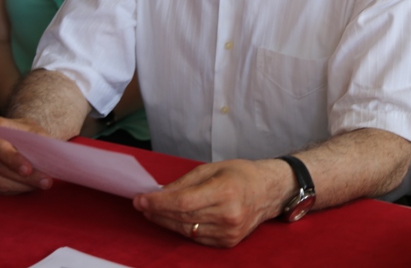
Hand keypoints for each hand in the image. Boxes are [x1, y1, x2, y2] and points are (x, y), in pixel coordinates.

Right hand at [0, 116, 53, 194]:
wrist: (11, 134)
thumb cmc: (24, 132)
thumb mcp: (34, 129)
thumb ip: (40, 141)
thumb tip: (53, 156)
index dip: (13, 160)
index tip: (28, 170)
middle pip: (0, 168)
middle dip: (25, 178)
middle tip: (46, 181)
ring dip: (22, 186)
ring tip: (41, 184)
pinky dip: (15, 189)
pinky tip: (29, 185)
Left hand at [132, 158, 292, 247]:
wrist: (269, 192)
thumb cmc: (241, 174)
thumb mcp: (212, 168)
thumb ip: (185, 182)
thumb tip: (160, 193)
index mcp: (225, 191)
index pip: (183, 202)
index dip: (158, 202)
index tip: (140, 198)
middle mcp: (228, 215)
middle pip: (182, 217)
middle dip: (157, 210)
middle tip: (141, 203)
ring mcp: (228, 232)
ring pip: (186, 229)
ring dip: (165, 221)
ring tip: (151, 211)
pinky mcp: (227, 242)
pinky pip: (196, 237)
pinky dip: (181, 228)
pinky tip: (170, 219)